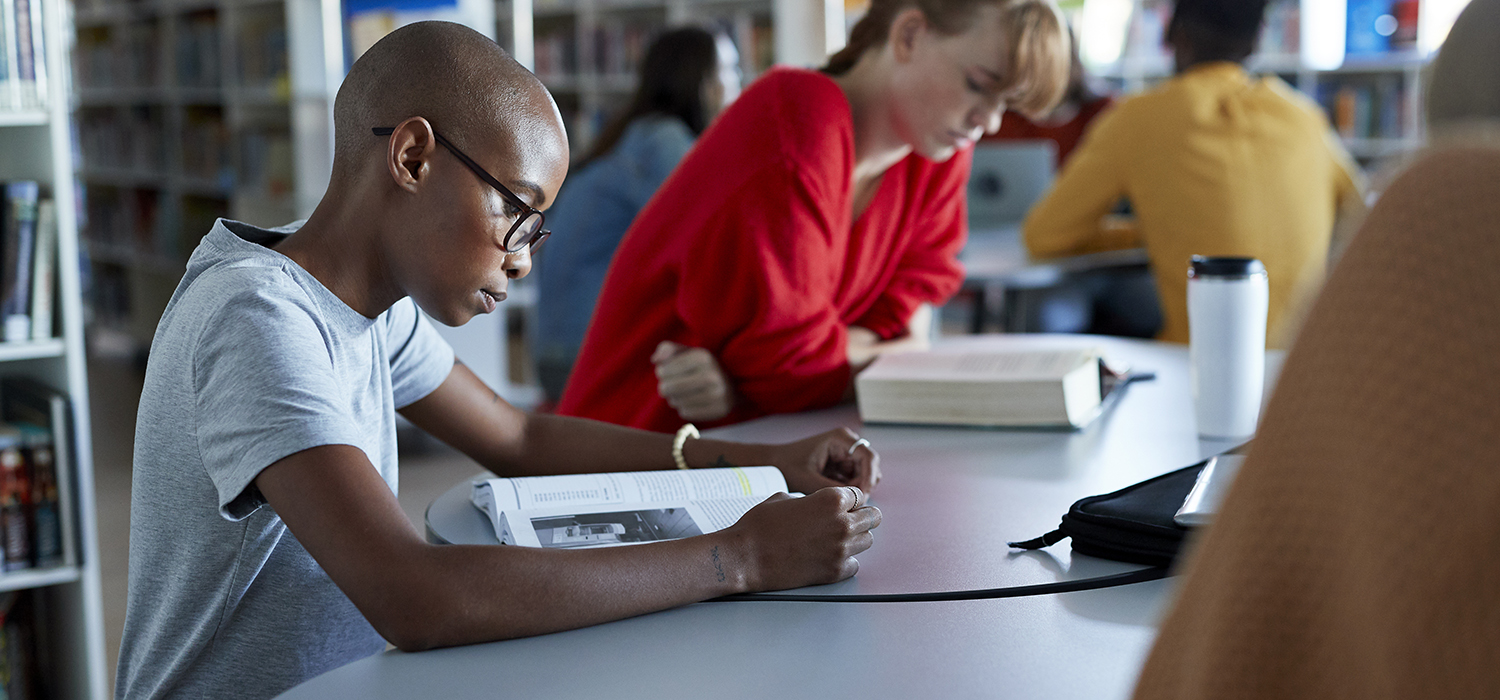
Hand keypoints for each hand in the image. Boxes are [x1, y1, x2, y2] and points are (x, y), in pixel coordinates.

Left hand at [652, 341, 734, 420]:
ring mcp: (718, 394)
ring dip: (674, 399)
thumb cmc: (702, 366)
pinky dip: (684, 408)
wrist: (734, 383)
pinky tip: (693, 402)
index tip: (668, 372)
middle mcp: (713, 375)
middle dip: (665, 387)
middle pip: (667, 388)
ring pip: (675, 402)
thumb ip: (667, 349)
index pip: (663, 370)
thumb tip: (655, 360)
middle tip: (672, 386)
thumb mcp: (687, 352)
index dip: (661, 372)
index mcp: (704, 356)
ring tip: (684, 393)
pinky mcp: (720, 410)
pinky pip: (686, 413)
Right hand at [724, 486, 881, 590]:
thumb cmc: (760, 524)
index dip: (849, 499)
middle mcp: (842, 523)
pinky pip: (855, 564)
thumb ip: (811, 499)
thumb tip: (816, 504)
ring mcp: (841, 549)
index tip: (842, 505)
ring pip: (868, 541)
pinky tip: (829, 557)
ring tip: (835, 539)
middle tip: (847, 521)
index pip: (860, 495)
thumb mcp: (785, 497)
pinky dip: (846, 561)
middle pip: (873, 517)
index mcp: (831, 500)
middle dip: (861, 517)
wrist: (746, 556)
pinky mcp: (834, 572)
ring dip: (855, 538)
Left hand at [767, 427, 880, 493]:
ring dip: (856, 488)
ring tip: (838, 498)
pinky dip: (849, 489)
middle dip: (863, 485)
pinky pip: (855, 478)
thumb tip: (858, 502)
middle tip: (849, 502)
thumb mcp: (810, 482)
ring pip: (864, 474)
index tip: (862, 496)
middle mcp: (847, 442)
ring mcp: (845, 452)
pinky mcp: (842, 463)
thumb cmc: (787, 468)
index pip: (869, 456)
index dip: (869, 477)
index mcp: (840, 438)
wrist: (773, 464)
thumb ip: (835, 491)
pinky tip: (833, 495)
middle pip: (870, 466)